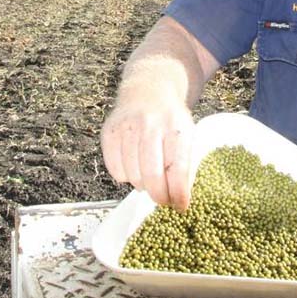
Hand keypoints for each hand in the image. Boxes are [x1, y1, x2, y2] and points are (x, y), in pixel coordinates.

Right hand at [101, 96, 194, 210]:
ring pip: (132, 175)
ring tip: (148, 174)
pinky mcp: (109, 131)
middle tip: (162, 200)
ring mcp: (128, 127)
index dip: (179, 192)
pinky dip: (125, 175)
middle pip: (152, 175)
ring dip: (142, 184)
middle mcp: (151, 125)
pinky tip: (133, 164)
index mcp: (176, 126)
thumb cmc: (170, 120)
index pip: (178, 167)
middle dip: (158, 196)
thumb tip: (179, 201)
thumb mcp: (187, 134)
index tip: (180, 207)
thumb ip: (185, 165)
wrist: (146, 90)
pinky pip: (115, 170)